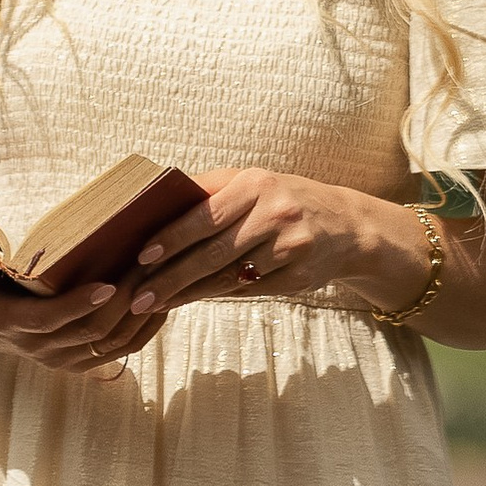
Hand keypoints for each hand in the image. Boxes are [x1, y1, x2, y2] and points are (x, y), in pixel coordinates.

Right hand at [0, 243, 153, 381]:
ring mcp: (62, 360)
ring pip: (111, 344)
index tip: (108, 285)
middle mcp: (39, 350)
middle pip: (90, 331)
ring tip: (160, 279)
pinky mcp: (80, 363)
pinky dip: (144, 330)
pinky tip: (163, 303)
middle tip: (148, 266)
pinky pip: (120, 351)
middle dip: (123, 301)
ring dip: (139, 315)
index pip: (48, 320)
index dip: (79, 305)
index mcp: (10, 325)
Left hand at [127, 169, 430, 319]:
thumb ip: (209, 189)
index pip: (205, 215)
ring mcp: (290, 248)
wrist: (346, 225)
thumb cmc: (283, 199)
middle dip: (171, 277)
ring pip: (228, 277)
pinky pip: (248, 291)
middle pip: (212, 253)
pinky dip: (217, 296)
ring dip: (188, 293)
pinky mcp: (298, 278)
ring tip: (156, 303)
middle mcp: (275, 215)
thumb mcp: (252, 182)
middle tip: (139, 297)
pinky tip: (192, 300)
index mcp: (256, 186)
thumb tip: (156, 199)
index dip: (171, 237)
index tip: (142, 255)